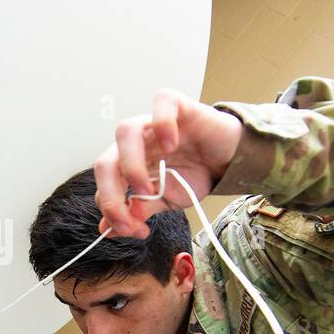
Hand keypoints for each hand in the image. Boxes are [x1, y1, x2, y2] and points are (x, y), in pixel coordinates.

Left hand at [93, 88, 243, 237]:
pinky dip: (162, 122)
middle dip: (111, 196)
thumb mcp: (166, 200)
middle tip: (132, 218)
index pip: (104, 185)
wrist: (229, 161)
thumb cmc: (195, 174)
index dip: (112, 210)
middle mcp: (135, 144)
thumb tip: (107, 230)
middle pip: (105, 162)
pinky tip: (172, 145)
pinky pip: (162, 102)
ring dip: (130, 166)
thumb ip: (139, 210)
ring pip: (125, 132)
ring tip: (148, 188)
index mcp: (127, 165)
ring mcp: (154, 124)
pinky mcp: (179, 107)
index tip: (133, 231)